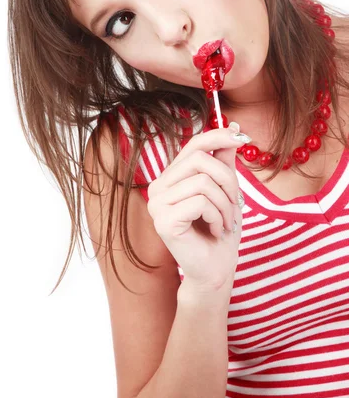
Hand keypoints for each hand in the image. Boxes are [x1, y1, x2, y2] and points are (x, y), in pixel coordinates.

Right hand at [147, 124, 248, 292]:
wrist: (216, 270)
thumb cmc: (220, 230)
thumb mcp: (226, 190)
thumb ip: (224, 161)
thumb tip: (233, 127)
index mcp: (171, 178)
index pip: (193, 144)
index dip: (217, 135)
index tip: (241, 137)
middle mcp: (158, 188)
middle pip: (199, 159)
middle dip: (228, 180)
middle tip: (235, 204)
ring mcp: (157, 205)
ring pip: (203, 182)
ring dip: (225, 203)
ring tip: (226, 221)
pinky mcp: (163, 221)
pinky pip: (200, 202)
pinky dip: (218, 216)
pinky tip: (216, 230)